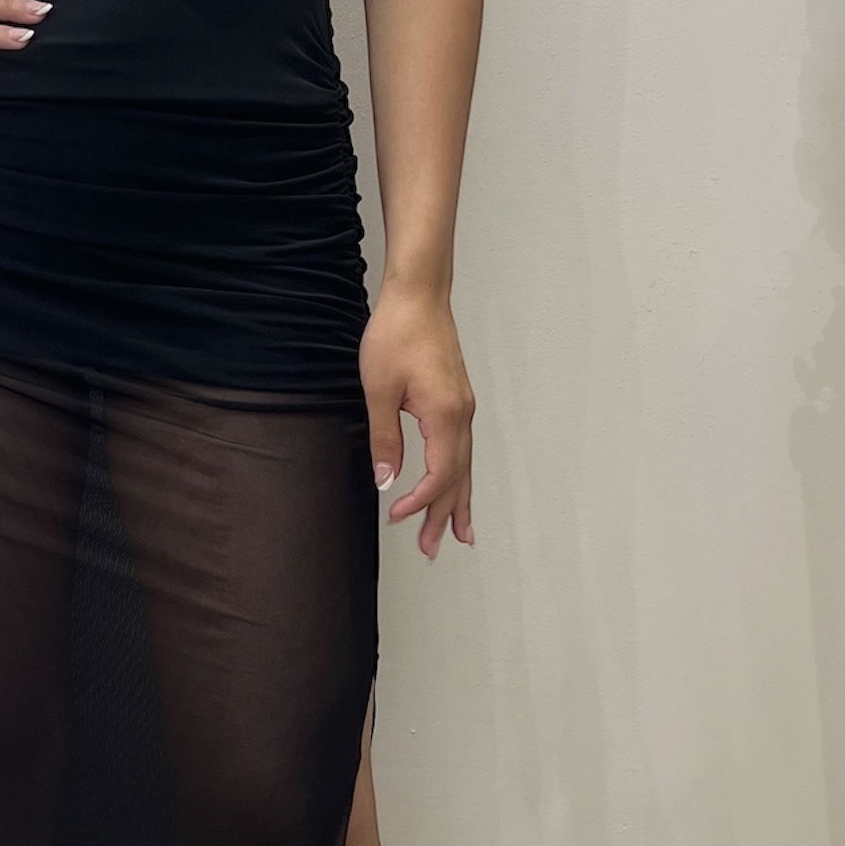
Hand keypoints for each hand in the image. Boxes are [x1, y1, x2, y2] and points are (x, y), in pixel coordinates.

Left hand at [360, 284, 474, 558]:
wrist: (418, 295)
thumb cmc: (397, 333)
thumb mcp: (379, 389)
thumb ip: (384, 438)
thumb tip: (386, 481)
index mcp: (445, 415)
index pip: (438, 475)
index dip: (419, 502)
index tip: (396, 517)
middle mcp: (462, 415)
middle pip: (457, 478)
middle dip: (444, 516)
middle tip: (432, 550)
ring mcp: (463, 408)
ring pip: (465, 466)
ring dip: (457, 501)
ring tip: (457, 535)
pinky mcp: (457, 401)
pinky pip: (463, 449)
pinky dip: (459, 476)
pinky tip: (455, 487)